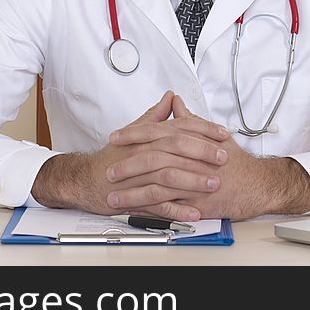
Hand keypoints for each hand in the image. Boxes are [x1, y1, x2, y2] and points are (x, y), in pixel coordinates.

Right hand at [30, 90, 229, 220]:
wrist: (86, 178)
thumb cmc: (113, 156)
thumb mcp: (135, 130)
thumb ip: (155, 115)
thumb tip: (171, 98)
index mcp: (147, 137)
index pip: (179, 128)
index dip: (203, 130)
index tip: (222, 134)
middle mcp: (144, 153)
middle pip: (175, 148)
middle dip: (202, 153)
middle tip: (223, 157)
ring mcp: (140, 176)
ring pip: (169, 176)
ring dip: (193, 181)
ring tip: (213, 184)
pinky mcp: (136, 198)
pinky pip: (159, 204)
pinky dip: (178, 209)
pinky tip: (194, 212)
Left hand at [107, 95, 309, 219]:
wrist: (257, 183)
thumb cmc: (236, 160)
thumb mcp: (212, 133)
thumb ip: (189, 119)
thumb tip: (175, 104)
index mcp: (191, 138)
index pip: (156, 132)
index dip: (133, 134)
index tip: (116, 137)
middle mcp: (190, 158)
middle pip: (151, 158)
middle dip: (126, 164)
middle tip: (109, 169)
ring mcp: (192, 180)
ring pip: (156, 184)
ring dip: (132, 191)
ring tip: (113, 195)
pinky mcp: (196, 201)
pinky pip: (169, 205)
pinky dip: (150, 209)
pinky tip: (136, 212)